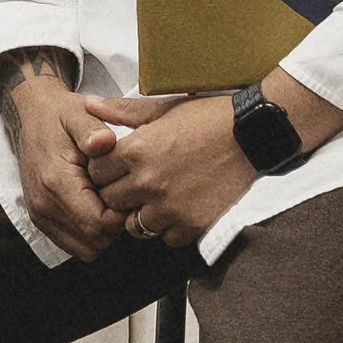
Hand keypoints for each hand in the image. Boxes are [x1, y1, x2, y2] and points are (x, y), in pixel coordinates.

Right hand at [5, 71, 133, 262]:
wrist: (33, 116)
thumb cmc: (61, 116)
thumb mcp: (80, 114)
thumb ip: (93, 129)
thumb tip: (105, 142)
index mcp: (56, 182)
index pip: (99, 224)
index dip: (122, 214)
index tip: (129, 192)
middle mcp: (44, 205)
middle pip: (95, 240)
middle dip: (116, 224)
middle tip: (122, 195)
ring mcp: (40, 215)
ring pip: (86, 249)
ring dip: (103, 231)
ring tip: (108, 200)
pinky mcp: (40, 220)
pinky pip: (74, 245)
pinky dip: (89, 233)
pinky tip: (95, 206)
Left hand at [83, 95, 254, 249]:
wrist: (254, 133)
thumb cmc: (208, 117)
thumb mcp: (163, 107)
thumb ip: (122, 111)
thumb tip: (88, 104)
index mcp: (136, 150)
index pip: (96, 173)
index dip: (105, 170)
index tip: (119, 167)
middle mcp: (149, 182)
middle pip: (111, 202)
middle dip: (120, 194)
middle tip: (138, 184)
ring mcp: (171, 206)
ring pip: (135, 226)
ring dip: (143, 215)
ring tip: (159, 198)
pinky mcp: (193, 224)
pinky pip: (168, 238)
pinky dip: (172, 228)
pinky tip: (182, 208)